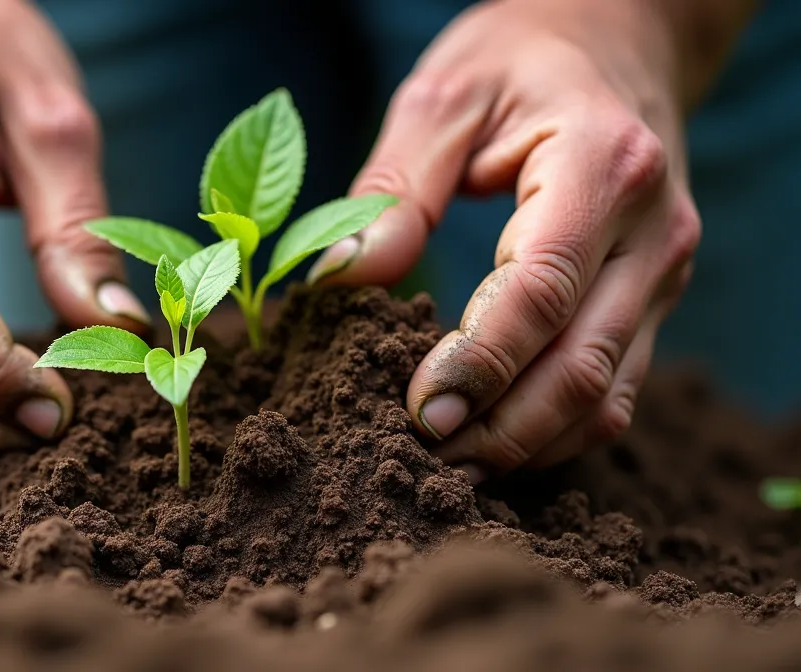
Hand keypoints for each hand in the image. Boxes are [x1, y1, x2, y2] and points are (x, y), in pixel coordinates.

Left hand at [309, 1, 701, 478]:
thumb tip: (341, 281)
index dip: (479, 364)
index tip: (418, 412)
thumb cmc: (518, 62)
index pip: (541, 290)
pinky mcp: (654, 300)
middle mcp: (653, 230)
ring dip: (528, 444)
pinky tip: (494, 441)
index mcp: (602, 166)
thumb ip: (393, 189)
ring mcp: (664, 272)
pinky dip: (556, 430)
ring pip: (608, 394)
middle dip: (500, 427)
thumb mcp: (443, 97)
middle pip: (582, 364)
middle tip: (420, 458)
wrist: (615, 41)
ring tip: (448, 466)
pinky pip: (617, 389)